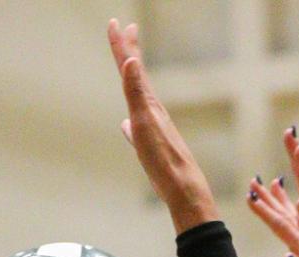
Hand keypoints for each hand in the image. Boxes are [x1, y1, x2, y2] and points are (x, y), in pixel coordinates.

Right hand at [108, 19, 219, 232]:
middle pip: (138, 76)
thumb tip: (130, 61)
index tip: (115, 23)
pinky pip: (137, 124)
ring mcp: (154, 128)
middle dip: (129, 52)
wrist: (183, 190)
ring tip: (128, 65)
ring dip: (132, 78)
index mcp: (149, 104)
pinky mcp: (153, 147)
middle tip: (123, 29)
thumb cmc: (165, 161)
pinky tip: (126, 124)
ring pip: (139, 96)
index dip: (122, 46)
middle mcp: (153, 112)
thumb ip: (136, 93)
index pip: (133, 68)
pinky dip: (130, 119)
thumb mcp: (146, 124)